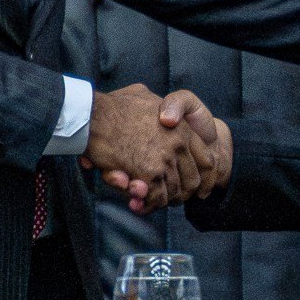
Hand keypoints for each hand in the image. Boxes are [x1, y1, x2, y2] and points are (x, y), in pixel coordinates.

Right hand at [84, 85, 229, 213]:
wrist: (92, 113)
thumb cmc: (114, 105)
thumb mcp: (145, 95)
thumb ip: (158, 105)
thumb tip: (163, 113)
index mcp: (182, 128)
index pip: (206, 160)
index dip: (204, 177)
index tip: (199, 189)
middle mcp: (178, 144)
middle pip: (192, 181)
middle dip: (181, 194)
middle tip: (169, 199)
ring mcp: (164, 159)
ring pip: (174, 192)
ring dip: (162, 201)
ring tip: (149, 200)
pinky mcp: (148, 173)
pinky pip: (156, 197)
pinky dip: (148, 204)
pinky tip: (139, 202)